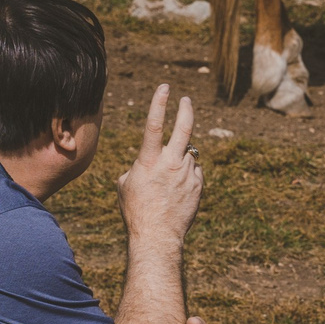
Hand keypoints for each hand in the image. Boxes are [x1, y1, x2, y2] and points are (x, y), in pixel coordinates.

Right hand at [118, 83, 202, 248]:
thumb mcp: (126, 184)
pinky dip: (187, 175)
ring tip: (169, 181)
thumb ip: (138, 165)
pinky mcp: (198, 184)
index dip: (159, 103)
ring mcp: (187, 173)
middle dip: (186, 110)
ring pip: (187, 154)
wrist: (157, 236)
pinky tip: (177, 192)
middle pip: (184, 128)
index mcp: (149, 160)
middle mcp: (171, 163)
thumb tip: (148, 161)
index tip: (165, 87)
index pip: (154, 124)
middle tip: (186, 101)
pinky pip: (194, 171)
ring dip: (180, 159)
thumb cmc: (136, 210)